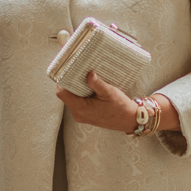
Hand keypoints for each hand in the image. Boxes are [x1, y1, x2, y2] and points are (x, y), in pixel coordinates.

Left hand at [57, 71, 179, 136]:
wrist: (128, 120)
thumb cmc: (120, 108)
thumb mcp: (109, 92)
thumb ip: (97, 83)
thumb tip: (88, 73)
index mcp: (81, 109)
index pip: (62, 93)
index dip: (62, 81)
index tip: (67, 70)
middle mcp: (78, 113)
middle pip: (66, 94)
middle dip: (70, 82)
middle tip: (76, 70)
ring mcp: (81, 115)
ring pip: (72, 97)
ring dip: (76, 87)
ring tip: (83, 76)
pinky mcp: (86, 114)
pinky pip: (78, 101)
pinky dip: (81, 92)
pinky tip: (89, 85)